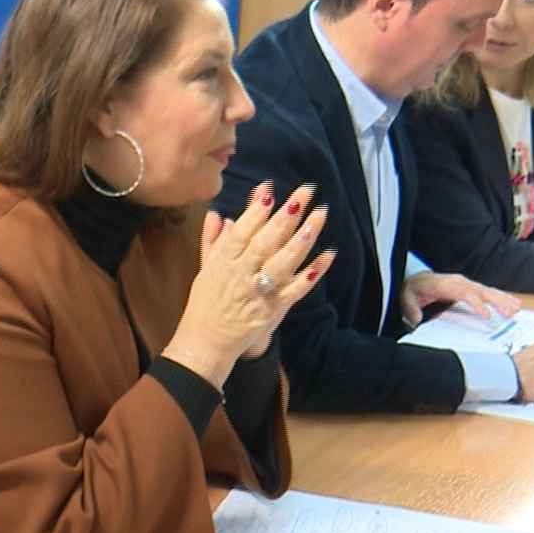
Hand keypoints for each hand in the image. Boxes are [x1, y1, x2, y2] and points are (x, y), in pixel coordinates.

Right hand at [165, 182, 333, 386]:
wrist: (207, 342)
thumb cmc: (205, 303)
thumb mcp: (205, 269)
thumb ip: (212, 240)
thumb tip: (219, 214)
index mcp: (223, 262)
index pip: (241, 232)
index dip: (255, 211)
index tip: (269, 190)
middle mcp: (241, 274)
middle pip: (266, 241)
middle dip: (286, 214)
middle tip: (305, 192)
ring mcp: (260, 292)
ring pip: (284, 262)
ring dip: (303, 238)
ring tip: (319, 215)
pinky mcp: (274, 309)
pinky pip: (297, 289)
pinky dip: (313, 273)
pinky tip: (328, 255)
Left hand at [400, 271, 520, 328]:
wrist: (417, 280)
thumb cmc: (415, 289)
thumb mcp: (407, 297)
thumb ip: (411, 308)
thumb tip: (416, 319)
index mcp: (447, 285)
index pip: (466, 293)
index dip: (477, 304)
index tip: (488, 316)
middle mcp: (460, 282)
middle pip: (482, 291)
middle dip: (497, 301)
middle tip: (510, 313)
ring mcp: (467, 284)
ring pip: (488, 291)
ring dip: (503, 300)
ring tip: (516, 309)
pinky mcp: (471, 288)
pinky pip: (489, 293)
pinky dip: (502, 298)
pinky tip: (514, 305)